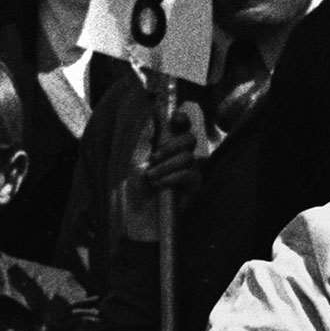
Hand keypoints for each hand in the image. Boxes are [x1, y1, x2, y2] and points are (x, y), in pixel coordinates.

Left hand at [117, 103, 205, 233]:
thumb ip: (146, 138)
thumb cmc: (135, 188)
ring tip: (151, 178)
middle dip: (171, 146)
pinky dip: (173, 177)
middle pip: (189, 138)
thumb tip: (153, 115)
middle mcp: (181, 155)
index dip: (181, 119)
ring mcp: (189, 170)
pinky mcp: (194, 187)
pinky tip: (160, 185)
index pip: (181, 126)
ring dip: (166, 166)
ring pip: (188, 156)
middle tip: (154, 158)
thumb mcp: (135, 159)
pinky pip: (191, 174)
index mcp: (167, 145)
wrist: (138, 215)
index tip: (174, 120)